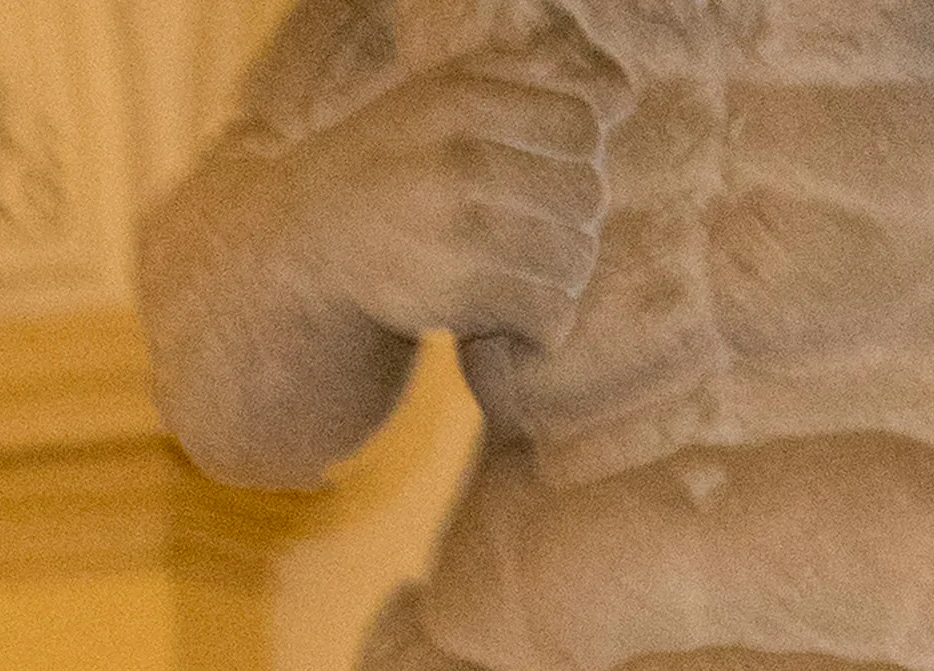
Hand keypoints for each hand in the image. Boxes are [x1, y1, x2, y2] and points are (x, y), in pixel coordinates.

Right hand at [285, 32, 614, 347]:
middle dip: (568, 221)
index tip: (539, 174)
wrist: (309, 244)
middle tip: (523, 233)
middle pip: (587, 195)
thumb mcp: (442, 98)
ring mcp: (462, 224)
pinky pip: (552, 315)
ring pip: (577, 259)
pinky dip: (541, 326)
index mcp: (462, 97)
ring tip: (513, 273)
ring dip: (557, 278)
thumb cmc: (395, 166)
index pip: (583, 124)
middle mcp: (463, 154)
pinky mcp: (462, 292)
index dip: (576, 157)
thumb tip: (624, 91)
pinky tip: (509, 316)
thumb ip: (527, 81)